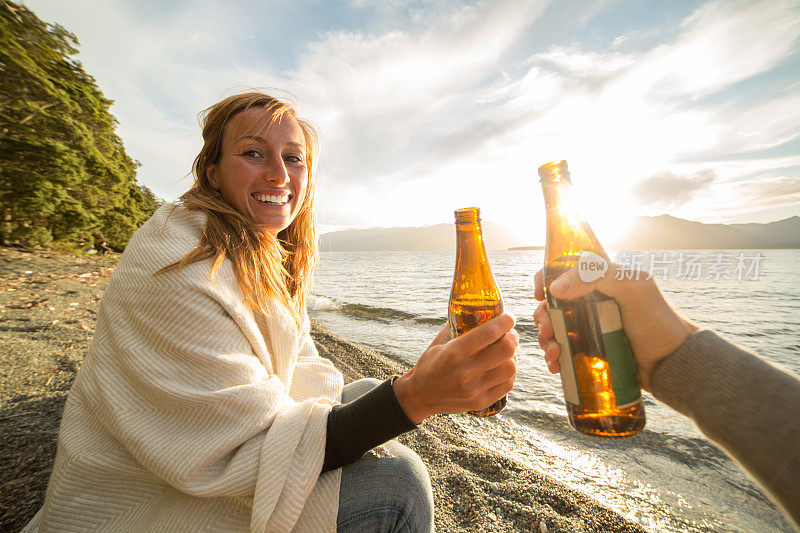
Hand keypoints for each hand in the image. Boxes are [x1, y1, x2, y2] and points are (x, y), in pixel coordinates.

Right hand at [393, 314, 517, 423]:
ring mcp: (474, 390)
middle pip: (505, 350)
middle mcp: (465, 372)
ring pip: (510, 368)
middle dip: (512, 338)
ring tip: (507, 352)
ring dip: (512, 356)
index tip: (509, 317)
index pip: (488, 333)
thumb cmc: (430, 365)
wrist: (419, 397)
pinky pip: (507, 384)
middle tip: (510, 334)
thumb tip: (478, 309)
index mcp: (453, 353)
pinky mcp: (480, 402)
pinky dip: (510, 372)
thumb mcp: (439, 343)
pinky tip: (503, 366)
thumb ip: (458, 326)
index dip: (504, 322)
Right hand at [533, 264, 696, 390]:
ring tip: (555, 354)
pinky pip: (563, 352)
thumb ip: (597, 275)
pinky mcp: (590, 351)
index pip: (564, 272)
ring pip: (554, 329)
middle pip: (553, 304)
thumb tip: (555, 288)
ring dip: (546, 340)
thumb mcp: (633, 288)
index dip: (546, 279)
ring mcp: (590, 328)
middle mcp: (592, 302)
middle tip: (549, 331)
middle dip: (543, 317)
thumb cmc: (658, 321)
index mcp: (601, 281)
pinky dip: (553, 358)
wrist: (673, 364)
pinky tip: (555, 366)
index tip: (540, 294)